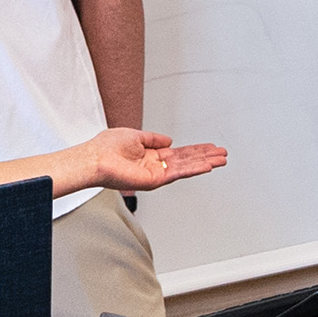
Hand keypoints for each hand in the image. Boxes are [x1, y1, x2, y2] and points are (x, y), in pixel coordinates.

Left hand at [80, 128, 226, 192]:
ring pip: (186, 168)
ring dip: (205, 163)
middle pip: (186, 161)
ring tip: (222, 160)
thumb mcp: (135, 135)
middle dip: (205, 157)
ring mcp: (156, 174)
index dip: (195, 150)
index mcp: (150, 155)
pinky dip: (194, 169)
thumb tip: (169, 139)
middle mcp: (155, 166)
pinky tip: (207, 165)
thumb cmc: (106, 148)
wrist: (94, 159)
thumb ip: (153, 138)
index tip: (211, 147)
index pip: (179, 153)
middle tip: (223, 154)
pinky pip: (178, 173)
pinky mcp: (154, 180)